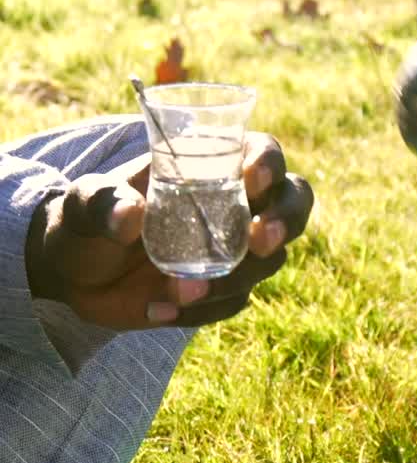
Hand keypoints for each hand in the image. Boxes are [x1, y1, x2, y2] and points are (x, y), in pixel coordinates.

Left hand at [26, 134, 312, 329]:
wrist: (76, 272)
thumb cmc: (88, 217)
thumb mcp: (85, 201)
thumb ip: (104, 202)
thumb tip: (131, 217)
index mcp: (212, 163)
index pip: (263, 152)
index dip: (269, 163)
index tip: (253, 180)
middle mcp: (236, 203)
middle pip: (294, 202)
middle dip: (286, 220)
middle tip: (260, 240)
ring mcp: (234, 249)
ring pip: (269, 259)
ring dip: (233, 277)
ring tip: (177, 290)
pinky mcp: (222, 289)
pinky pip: (235, 301)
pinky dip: (203, 310)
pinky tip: (157, 310)